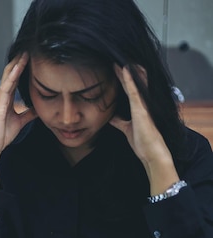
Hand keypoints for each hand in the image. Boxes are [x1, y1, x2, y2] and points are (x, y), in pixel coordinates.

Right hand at [0, 53, 36, 185]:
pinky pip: (6, 87)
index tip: (31, 56)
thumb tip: (38, 108)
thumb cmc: (2, 134)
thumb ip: (28, 113)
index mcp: (7, 98)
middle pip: (11, 73)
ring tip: (25, 52)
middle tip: (29, 48)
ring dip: (17, 64)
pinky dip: (13, 76)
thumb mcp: (20, 121)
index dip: (22, 66)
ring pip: (8, 76)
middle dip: (19, 60)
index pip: (15, 78)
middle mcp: (2, 96)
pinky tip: (19, 67)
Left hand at [110, 64, 177, 193]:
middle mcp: (141, 104)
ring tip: (119, 60)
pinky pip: (134, 92)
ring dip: (126, 72)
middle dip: (124, 72)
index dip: (122, 79)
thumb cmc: (142, 142)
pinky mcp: (141, 109)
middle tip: (116, 59)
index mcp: (138, 108)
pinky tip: (125, 70)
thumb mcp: (126, 129)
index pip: (128, 90)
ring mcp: (142, 106)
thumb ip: (120, 122)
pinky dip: (129, 81)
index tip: (115, 68)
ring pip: (134, 84)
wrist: (151, 152)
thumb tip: (111, 117)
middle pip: (132, 84)